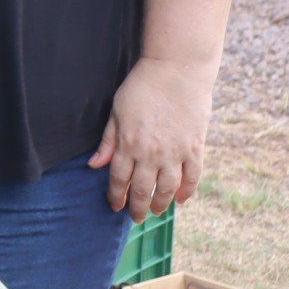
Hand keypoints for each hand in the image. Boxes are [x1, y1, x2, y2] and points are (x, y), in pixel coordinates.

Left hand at [88, 56, 213, 222]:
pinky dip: (187, 191)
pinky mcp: (195, 148)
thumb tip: (94, 165)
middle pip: (142, 190)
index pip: (119, 180)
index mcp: (128, 144)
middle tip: (135, 218)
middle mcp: (151, 154)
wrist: (176, 71)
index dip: (116, 196)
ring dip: (161, 204)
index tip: (115, 206)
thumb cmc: (141, 87)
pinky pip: (192, 177)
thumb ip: (107, 141)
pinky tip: (181, 200)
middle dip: (136, 207)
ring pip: (168, 189)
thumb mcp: (116, 111)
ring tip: (156, 211)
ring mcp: (175, 152)